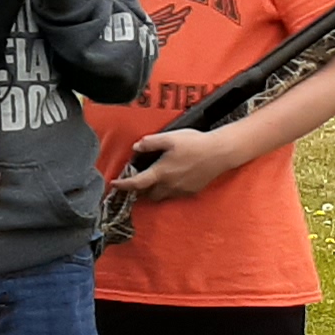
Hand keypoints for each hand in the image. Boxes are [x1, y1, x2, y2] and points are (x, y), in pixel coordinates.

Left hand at [114, 127, 240, 201]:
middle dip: (139, 191)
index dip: (123, 186)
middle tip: (135, 181)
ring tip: (152, 181)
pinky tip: (171, 180)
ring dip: (153, 192)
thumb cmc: (194, 143)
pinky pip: (174, 195)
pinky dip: (167, 190)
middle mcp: (169, 185)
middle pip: (147, 194)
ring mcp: (181, 190)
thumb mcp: (170, 138)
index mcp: (161, 172)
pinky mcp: (191, 192)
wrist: (220, 153)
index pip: (136, 184)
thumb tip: (135, 148)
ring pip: (161, 196)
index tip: (113, 185)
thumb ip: (150, 143)